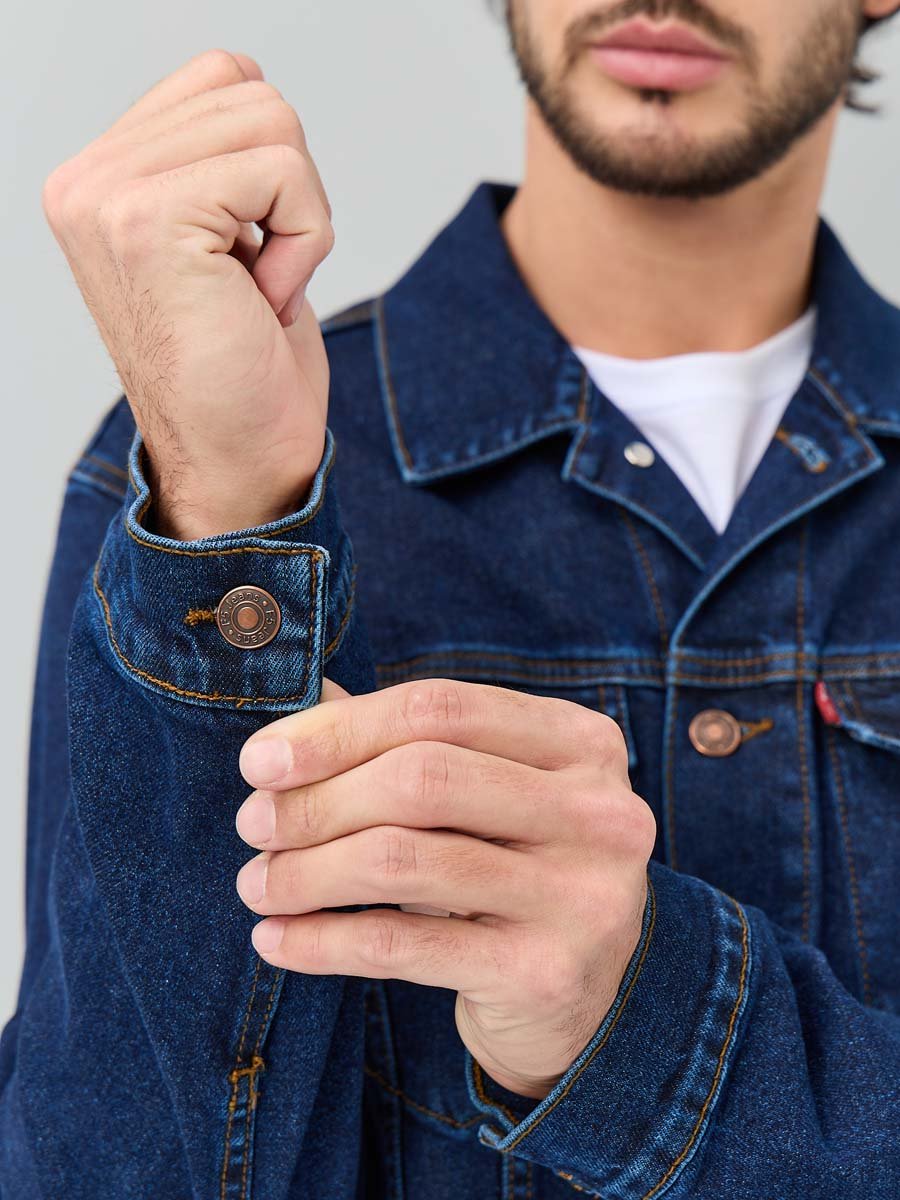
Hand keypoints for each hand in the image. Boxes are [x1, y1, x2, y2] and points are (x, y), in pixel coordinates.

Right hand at [41, 48, 333, 537]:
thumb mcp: (224, 242)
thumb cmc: (244, 370)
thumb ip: (214, 159)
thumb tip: (251, 91)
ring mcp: (108, 198)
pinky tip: (265, 301)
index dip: (272, 168)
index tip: (247, 256)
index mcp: (101, 180)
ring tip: (258, 290)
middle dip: (290, 193)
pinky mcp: (148, 221)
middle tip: (258, 282)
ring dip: (299, 219)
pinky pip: (283, 174)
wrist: (237, 464)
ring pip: (272, 122)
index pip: (222, 80)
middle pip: (251, 92)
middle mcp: (88, 181)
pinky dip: (304, 243)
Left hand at [234, 677, 654, 1100]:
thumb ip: (402, 744)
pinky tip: (276, 939)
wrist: (584, 996)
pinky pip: (402, 946)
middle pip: (421, 778)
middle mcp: (597, 810)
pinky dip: (322, 941)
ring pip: (403, 860)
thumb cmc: (513, 867)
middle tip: (253, 824)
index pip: (439, 709)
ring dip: (307, 871)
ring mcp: (580, 894)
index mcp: (580, 740)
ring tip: (257, 883)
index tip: (260, 761)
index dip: (339, 729)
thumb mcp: (478, 794)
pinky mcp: (544, 973)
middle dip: (317, 801)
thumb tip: (300, 707)